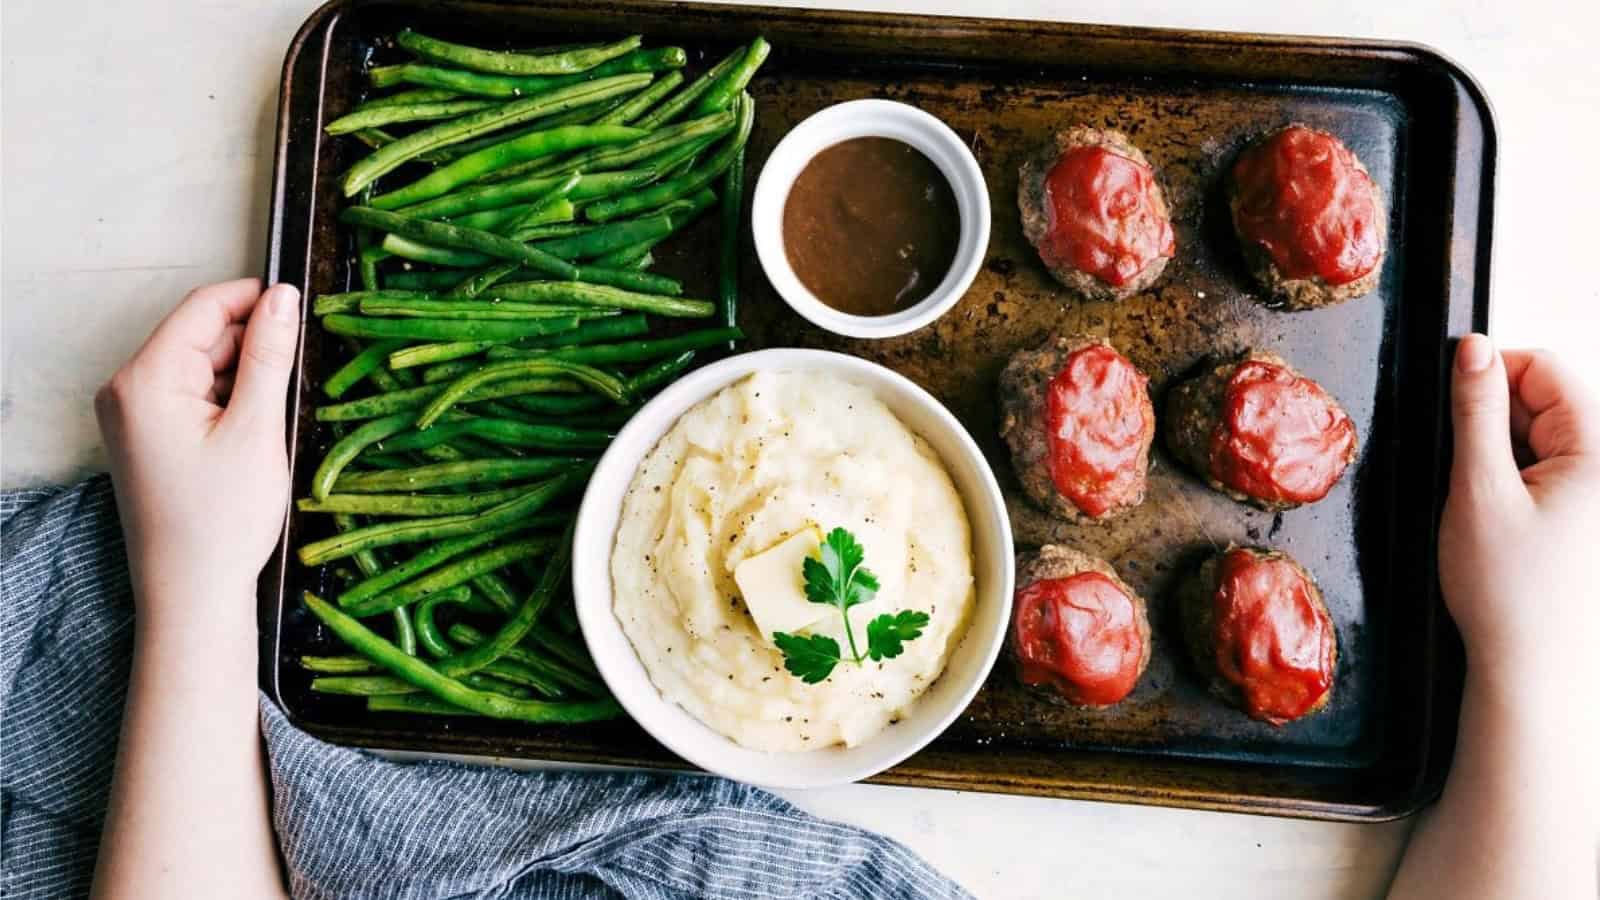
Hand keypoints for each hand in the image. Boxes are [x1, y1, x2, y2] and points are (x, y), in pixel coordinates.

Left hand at [96, 278, 301, 625]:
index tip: (303, 306)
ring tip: (275, 420)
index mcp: (145, 380)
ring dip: (244, 378)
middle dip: (253, 346)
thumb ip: (270, 356)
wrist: (192, 594)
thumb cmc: (220, 523)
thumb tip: (284, 298)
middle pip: (201, 336)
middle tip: (299, 376)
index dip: (257, 300)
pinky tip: (254, 434)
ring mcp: (132, 416)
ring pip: (201, 367)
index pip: (204, 308)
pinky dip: (228, 403)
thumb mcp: (257, 430)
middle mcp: (126, 390)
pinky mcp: (146, 438)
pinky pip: (192, 397)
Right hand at [1438, 334, 1599, 695]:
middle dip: (1499, 423)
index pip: (1547, 368)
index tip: (1451, 405)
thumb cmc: (1509, 595)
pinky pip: (1558, 475)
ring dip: (1509, 457)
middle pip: (1551, 401)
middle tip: (1471, 478)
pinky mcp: (1597, 521)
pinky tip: (1508, 526)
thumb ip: (1475, 411)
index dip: (1490, 374)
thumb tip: (1472, 348)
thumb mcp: (1478, 491)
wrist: (1536, 675)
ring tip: (1490, 510)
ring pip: (1550, 439)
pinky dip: (1523, 487)